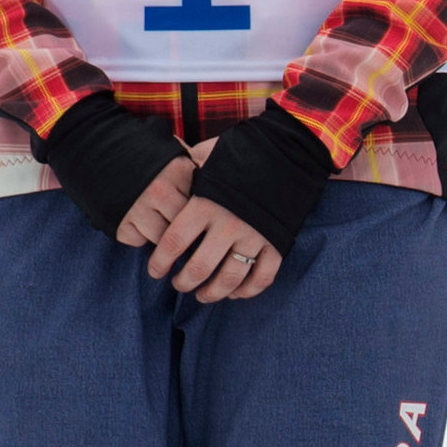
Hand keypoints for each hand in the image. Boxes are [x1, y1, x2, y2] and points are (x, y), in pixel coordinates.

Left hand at [115, 153, 284, 301]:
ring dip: (213, 292)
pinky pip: (262, 277)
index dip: (160, 263)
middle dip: (184, 282)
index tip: (155, 271)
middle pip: (199, 268)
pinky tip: (235, 293)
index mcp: (206, 205)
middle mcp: (228, 225)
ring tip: (202, 295)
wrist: (290, 151)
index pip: (173, 244)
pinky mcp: (277, 243)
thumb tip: (171, 174)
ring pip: (230, 278)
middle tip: (178, 284)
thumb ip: (188, 170)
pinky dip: (248, 290)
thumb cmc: (244, 153)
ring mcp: (255, 236)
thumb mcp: (210, 157)